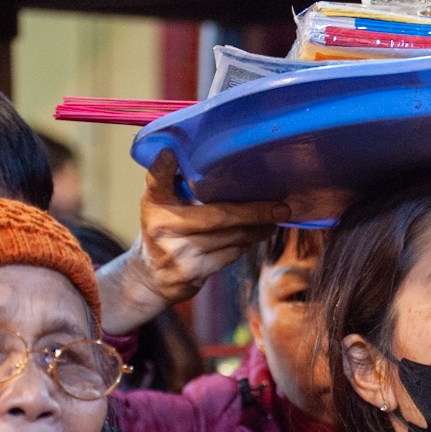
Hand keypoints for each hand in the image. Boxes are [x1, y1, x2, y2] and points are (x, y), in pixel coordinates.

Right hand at [96, 152, 287, 334]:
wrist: (150, 278)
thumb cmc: (163, 231)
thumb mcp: (160, 204)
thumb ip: (174, 182)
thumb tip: (201, 157)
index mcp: (154, 205)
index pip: (157, 181)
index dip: (162, 168)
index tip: (170, 153)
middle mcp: (162, 227)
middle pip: (218, 216)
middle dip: (255, 212)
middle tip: (281, 208)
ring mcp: (178, 252)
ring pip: (231, 237)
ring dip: (257, 229)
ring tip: (273, 221)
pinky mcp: (192, 273)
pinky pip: (230, 255)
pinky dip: (244, 245)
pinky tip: (253, 238)